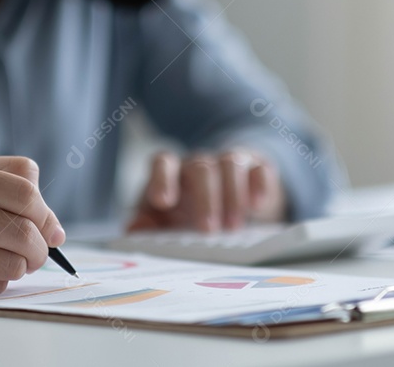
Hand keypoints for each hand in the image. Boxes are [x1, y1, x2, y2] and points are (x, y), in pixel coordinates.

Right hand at [0, 155, 64, 296]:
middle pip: (21, 231)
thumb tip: (55, 228)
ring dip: (20, 267)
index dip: (45, 214)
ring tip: (9, 260)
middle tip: (37, 252)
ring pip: (10, 264)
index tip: (49, 227)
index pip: (23, 193)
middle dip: (40, 248)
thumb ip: (9, 182)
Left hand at [126, 148, 286, 232]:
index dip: (162, 179)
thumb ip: (147, 223)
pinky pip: (259, 168)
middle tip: (208, 230)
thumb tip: (134, 229)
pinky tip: (257, 205)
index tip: (162, 201)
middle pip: (201, 167)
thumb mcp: (164, 219)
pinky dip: (259, 184)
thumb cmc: (187, 211)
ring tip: (233, 227)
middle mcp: (199, 163)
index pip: (164, 163)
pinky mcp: (257, 167)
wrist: (226, 196)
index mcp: (172, 172)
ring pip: (230, 164)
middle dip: (205, 198)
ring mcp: (229, 161)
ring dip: (233, 195)